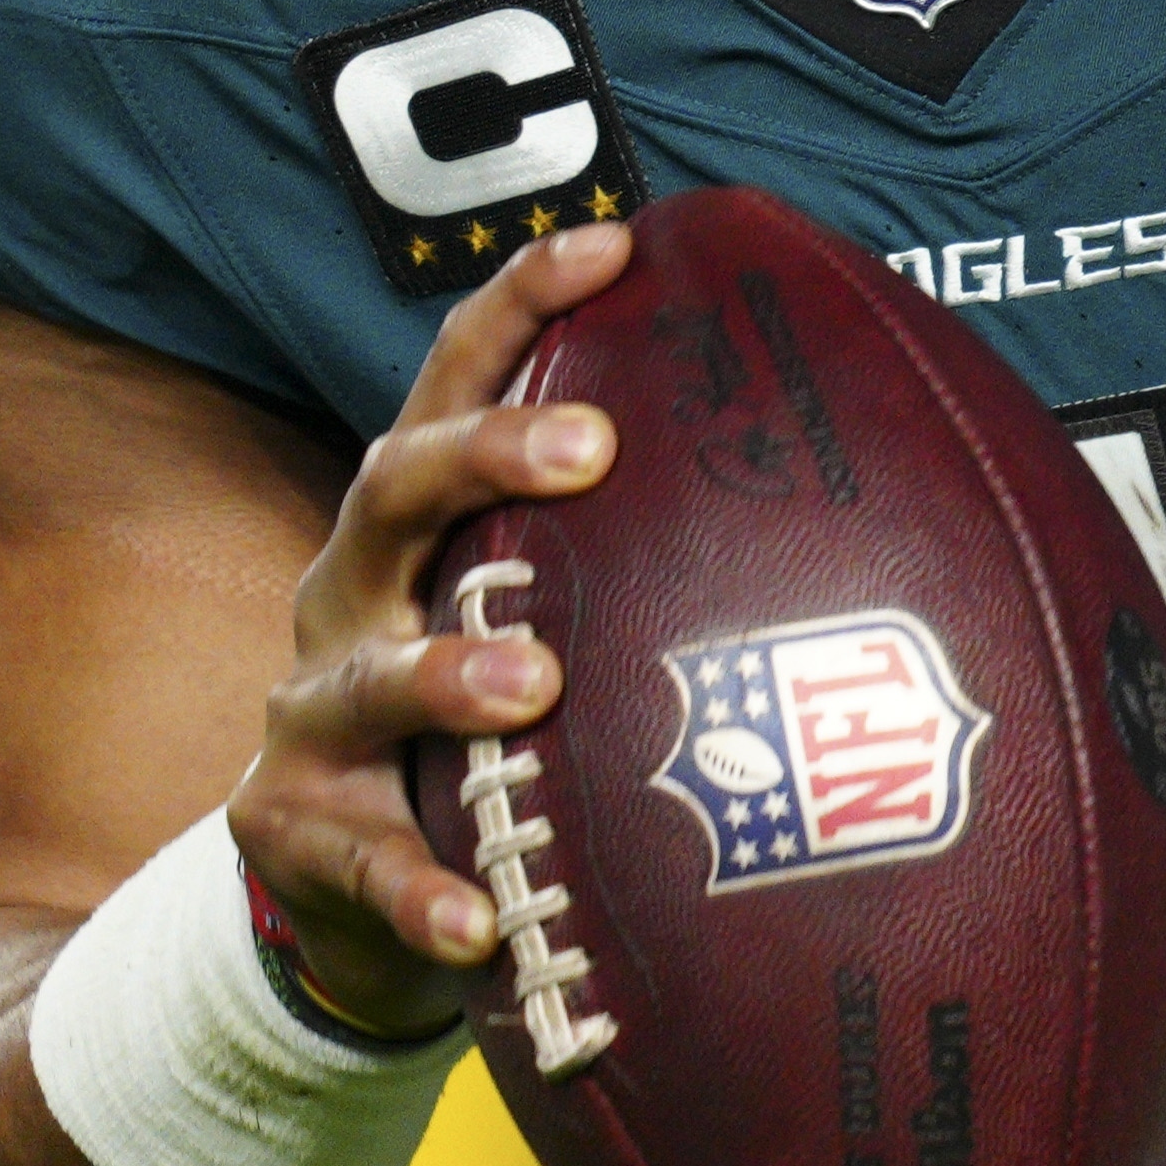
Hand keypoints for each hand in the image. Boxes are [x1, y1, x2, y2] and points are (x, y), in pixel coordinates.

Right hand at [224, 219, 636, 1038]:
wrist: (351, 891)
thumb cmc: (483, 729)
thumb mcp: (539, 620)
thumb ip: (641, 563)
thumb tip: (867, 498)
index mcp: (417, 529)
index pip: (453, 382)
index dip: (521, 305)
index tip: (614, 246)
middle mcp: (352, 596)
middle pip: (393, 489)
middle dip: (485, 455)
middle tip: (587, 447)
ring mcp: (314, 716)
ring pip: (365, 674)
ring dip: (445, 671)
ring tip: (531, 679)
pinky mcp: (298, 835)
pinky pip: (365, 864)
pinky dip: (422, 891)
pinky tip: (477, 920)